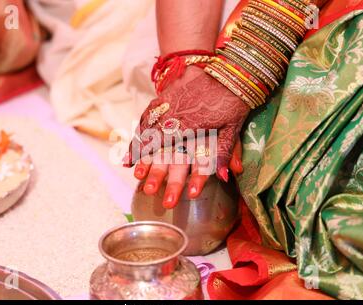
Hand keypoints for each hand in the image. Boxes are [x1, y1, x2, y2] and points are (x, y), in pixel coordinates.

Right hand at [125, 66, 248, 207]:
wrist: (227, 69)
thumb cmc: (232, 101)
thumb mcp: (233, 128)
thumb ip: (226, 153)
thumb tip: (224, 177)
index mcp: (189, 125)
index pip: (163, 142)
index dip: (149, 155)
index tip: (137, 167)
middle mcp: (175, 114)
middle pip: (151, 134)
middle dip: (140, 151)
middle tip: (130, 166)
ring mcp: (169, 102)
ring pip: (147, 123)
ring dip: (138, 139)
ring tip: (129, 155)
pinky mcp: (168, 93)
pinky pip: (150, 110)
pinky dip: (142, 123)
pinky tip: (139, 131)